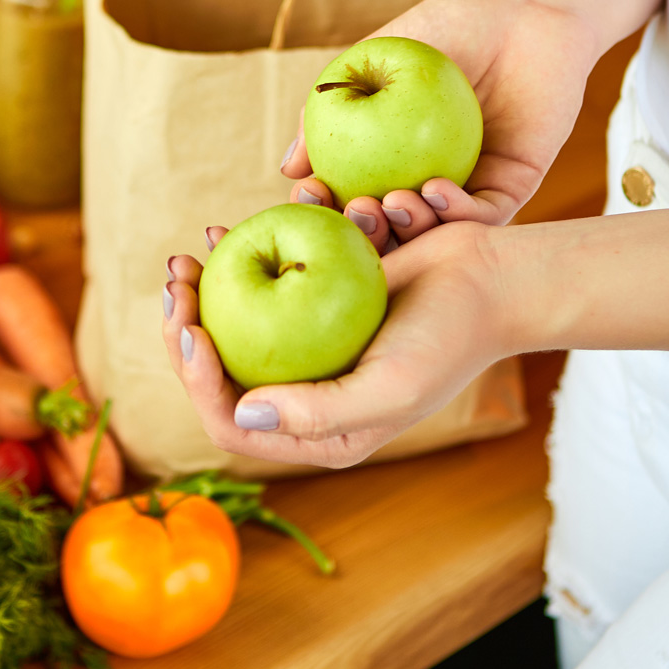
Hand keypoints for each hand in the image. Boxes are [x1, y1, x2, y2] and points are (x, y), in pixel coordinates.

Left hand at [161, 221, 510, 467]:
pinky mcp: (316, 307)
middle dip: (185, 332)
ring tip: (186, 256)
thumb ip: (319, 412)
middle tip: (176, 280)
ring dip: (201, 294)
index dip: (199, 383)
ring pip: (231, 331)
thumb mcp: (392, 388)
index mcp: (321, 436)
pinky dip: (236, 263)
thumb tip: (242, 412)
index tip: (193, 329)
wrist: (492, 282)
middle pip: (221, 377)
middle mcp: (308, 399)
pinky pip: (259, 291)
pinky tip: (220, 232)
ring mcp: (310, 352)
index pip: (234, 425)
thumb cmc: (449, 340)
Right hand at [280, 0, 598, 251]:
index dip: (324, 206)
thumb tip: (289, 167)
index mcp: (389, 162)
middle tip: (357, 212)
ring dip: (410, 227)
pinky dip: (457, 212)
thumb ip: (332, 107)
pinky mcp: (512, 188)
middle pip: (390, 228)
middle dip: (368, 231)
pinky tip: (435, 192)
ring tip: (393, 203)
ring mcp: (468, 190)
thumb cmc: (453, 26)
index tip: (307, 193)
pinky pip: (484, 216)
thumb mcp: (379, 59)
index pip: (348, 197)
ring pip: (435, 232)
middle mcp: (425, 184)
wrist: (528, 12)